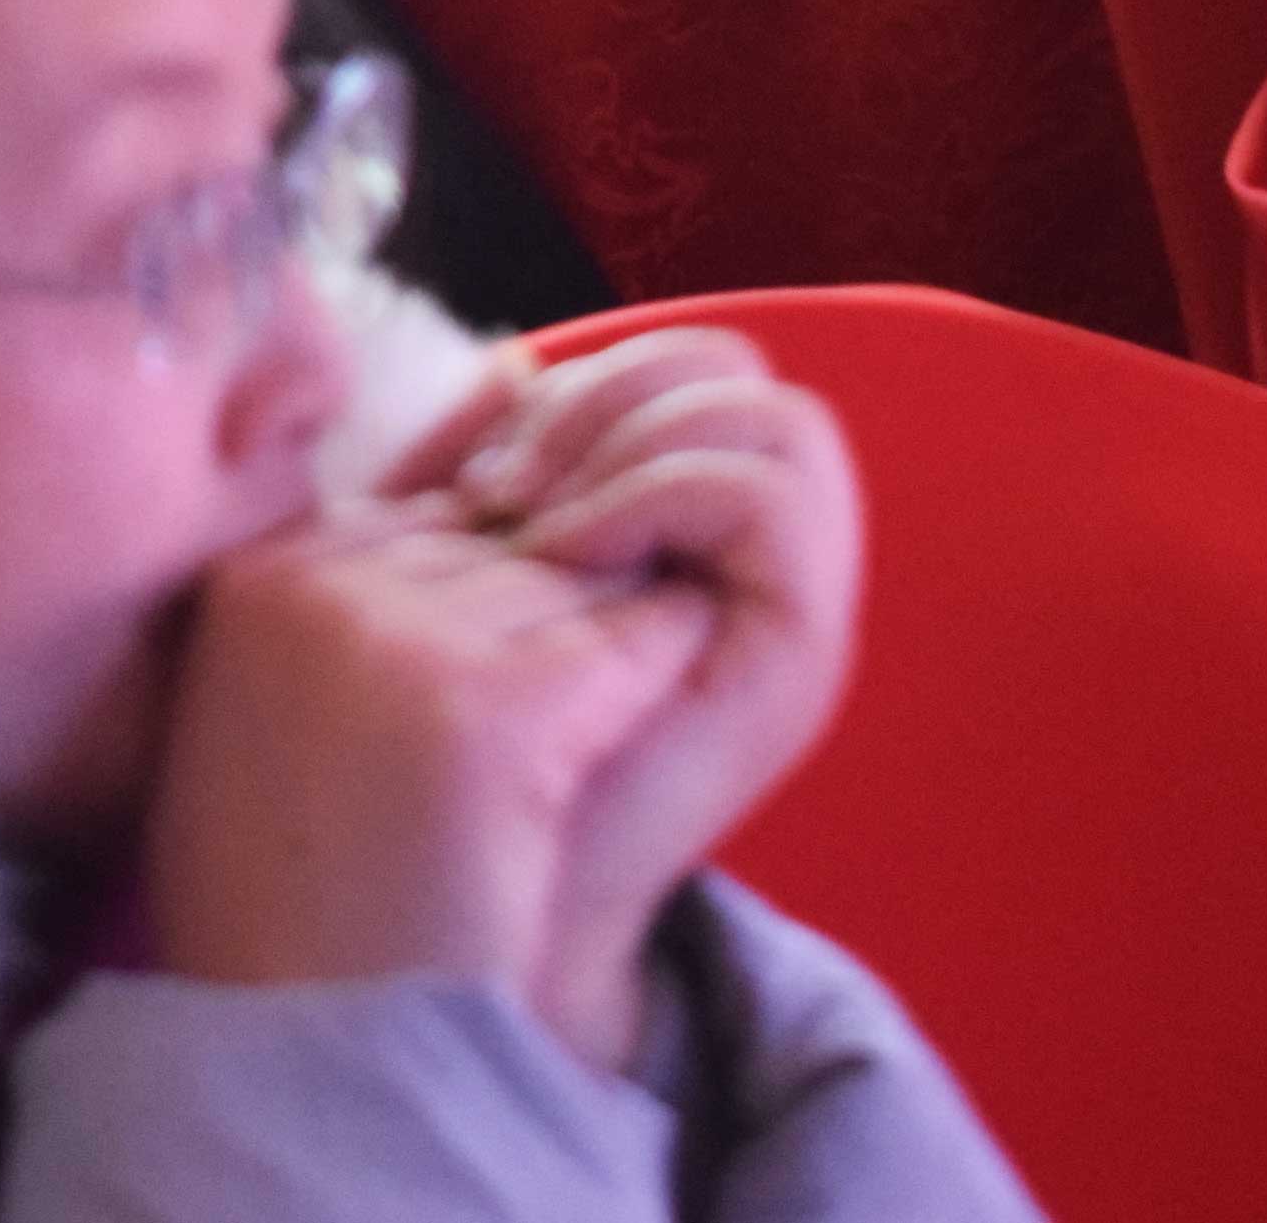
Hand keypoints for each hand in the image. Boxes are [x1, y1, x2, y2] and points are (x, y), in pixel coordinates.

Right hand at [149, 500, 715, 1068]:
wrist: (308, 1046)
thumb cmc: (300, 898)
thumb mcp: (283, 708)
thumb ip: (361, 583)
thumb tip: (502, 409)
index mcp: (254, 573)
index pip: (440, 515)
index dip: (484, 620)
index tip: (468, 722)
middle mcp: (318, 579)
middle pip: (516, 543)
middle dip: (544, 638)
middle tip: (506, 767)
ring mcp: (399, 635)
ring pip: (585, 582)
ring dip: (598, 674)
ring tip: (533, 788)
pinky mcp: (487, 706)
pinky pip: (637, 645)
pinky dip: (650, 697)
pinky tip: (597, 773)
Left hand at [389, 329, 862, 1057]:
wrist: (491, 908)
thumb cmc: (458, 761)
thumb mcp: (460, 586)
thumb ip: (486, 478)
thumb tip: (504, 357)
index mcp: (695, 528)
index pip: (689, 358)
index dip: (576, 382)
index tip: (474, 468)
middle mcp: (765, 554)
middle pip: (735, 362)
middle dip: (601, 395)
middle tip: (496, 490)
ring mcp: (799, 595)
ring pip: (767, 409)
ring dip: (630, 441)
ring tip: (535, 527)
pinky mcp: (808, 639)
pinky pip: (763, 487)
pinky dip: (656, 492)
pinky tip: (567, 558)